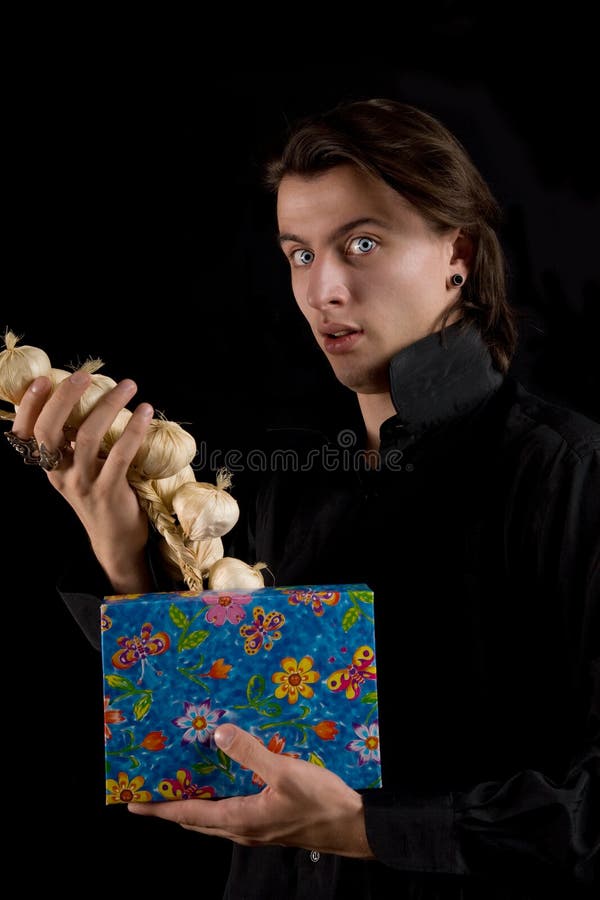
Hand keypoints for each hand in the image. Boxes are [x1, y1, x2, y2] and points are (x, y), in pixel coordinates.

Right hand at [11, 373, 153, 592]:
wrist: (115, 541)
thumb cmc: (101, 497)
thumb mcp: (80, 470)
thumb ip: (76, 443)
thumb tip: (88, 400)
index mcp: (50, 466)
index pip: (27, 433)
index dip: (29, 405)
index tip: (42, 380)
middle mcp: (61, 474)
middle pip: (50, 430)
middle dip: (65, 397)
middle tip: (84, 376)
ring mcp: (83, 484)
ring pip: (88, 437)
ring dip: (108, 405)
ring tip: (128, 386)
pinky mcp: (109, 491)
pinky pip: (121, 454)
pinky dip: (134, 429)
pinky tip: (144, 412)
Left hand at [128, 723, 374, 857]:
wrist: (354, 827)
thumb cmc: (320, 802)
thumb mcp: (285, 772)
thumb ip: (250, 752)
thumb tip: (218, 733)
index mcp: (240, 819)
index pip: (189, 815)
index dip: (160, 809)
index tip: (133, 803)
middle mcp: (243, 829)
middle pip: (196, 821)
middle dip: (171, 809)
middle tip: (151, 794)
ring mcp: (258, 829)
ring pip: (214, 819)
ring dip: (194, 806)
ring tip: (181, 786)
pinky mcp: (270, 824)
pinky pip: (232, 814)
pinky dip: (217, 802)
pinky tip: (226, 784)